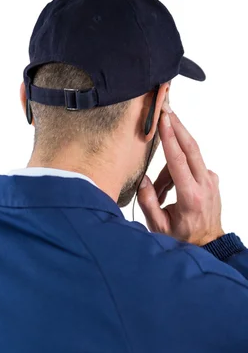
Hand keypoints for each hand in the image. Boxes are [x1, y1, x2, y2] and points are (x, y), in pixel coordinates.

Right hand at [137, 106, 224, 246]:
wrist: (208, 243)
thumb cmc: (182, 237)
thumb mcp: (159, 226)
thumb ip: (148, 202)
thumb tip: (141, 180)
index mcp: (190, 197)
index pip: (179, 161)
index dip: (170, 139)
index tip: (165, 120)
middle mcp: (204, 184)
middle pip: (191, 148)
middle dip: (177, 127)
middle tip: (166, 109)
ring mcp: (211, 180)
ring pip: (188, 158)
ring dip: (170, 165)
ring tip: (160, 192)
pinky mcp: (211, 178)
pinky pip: (193, 165)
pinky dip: (179, 170)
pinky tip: (171, 188)